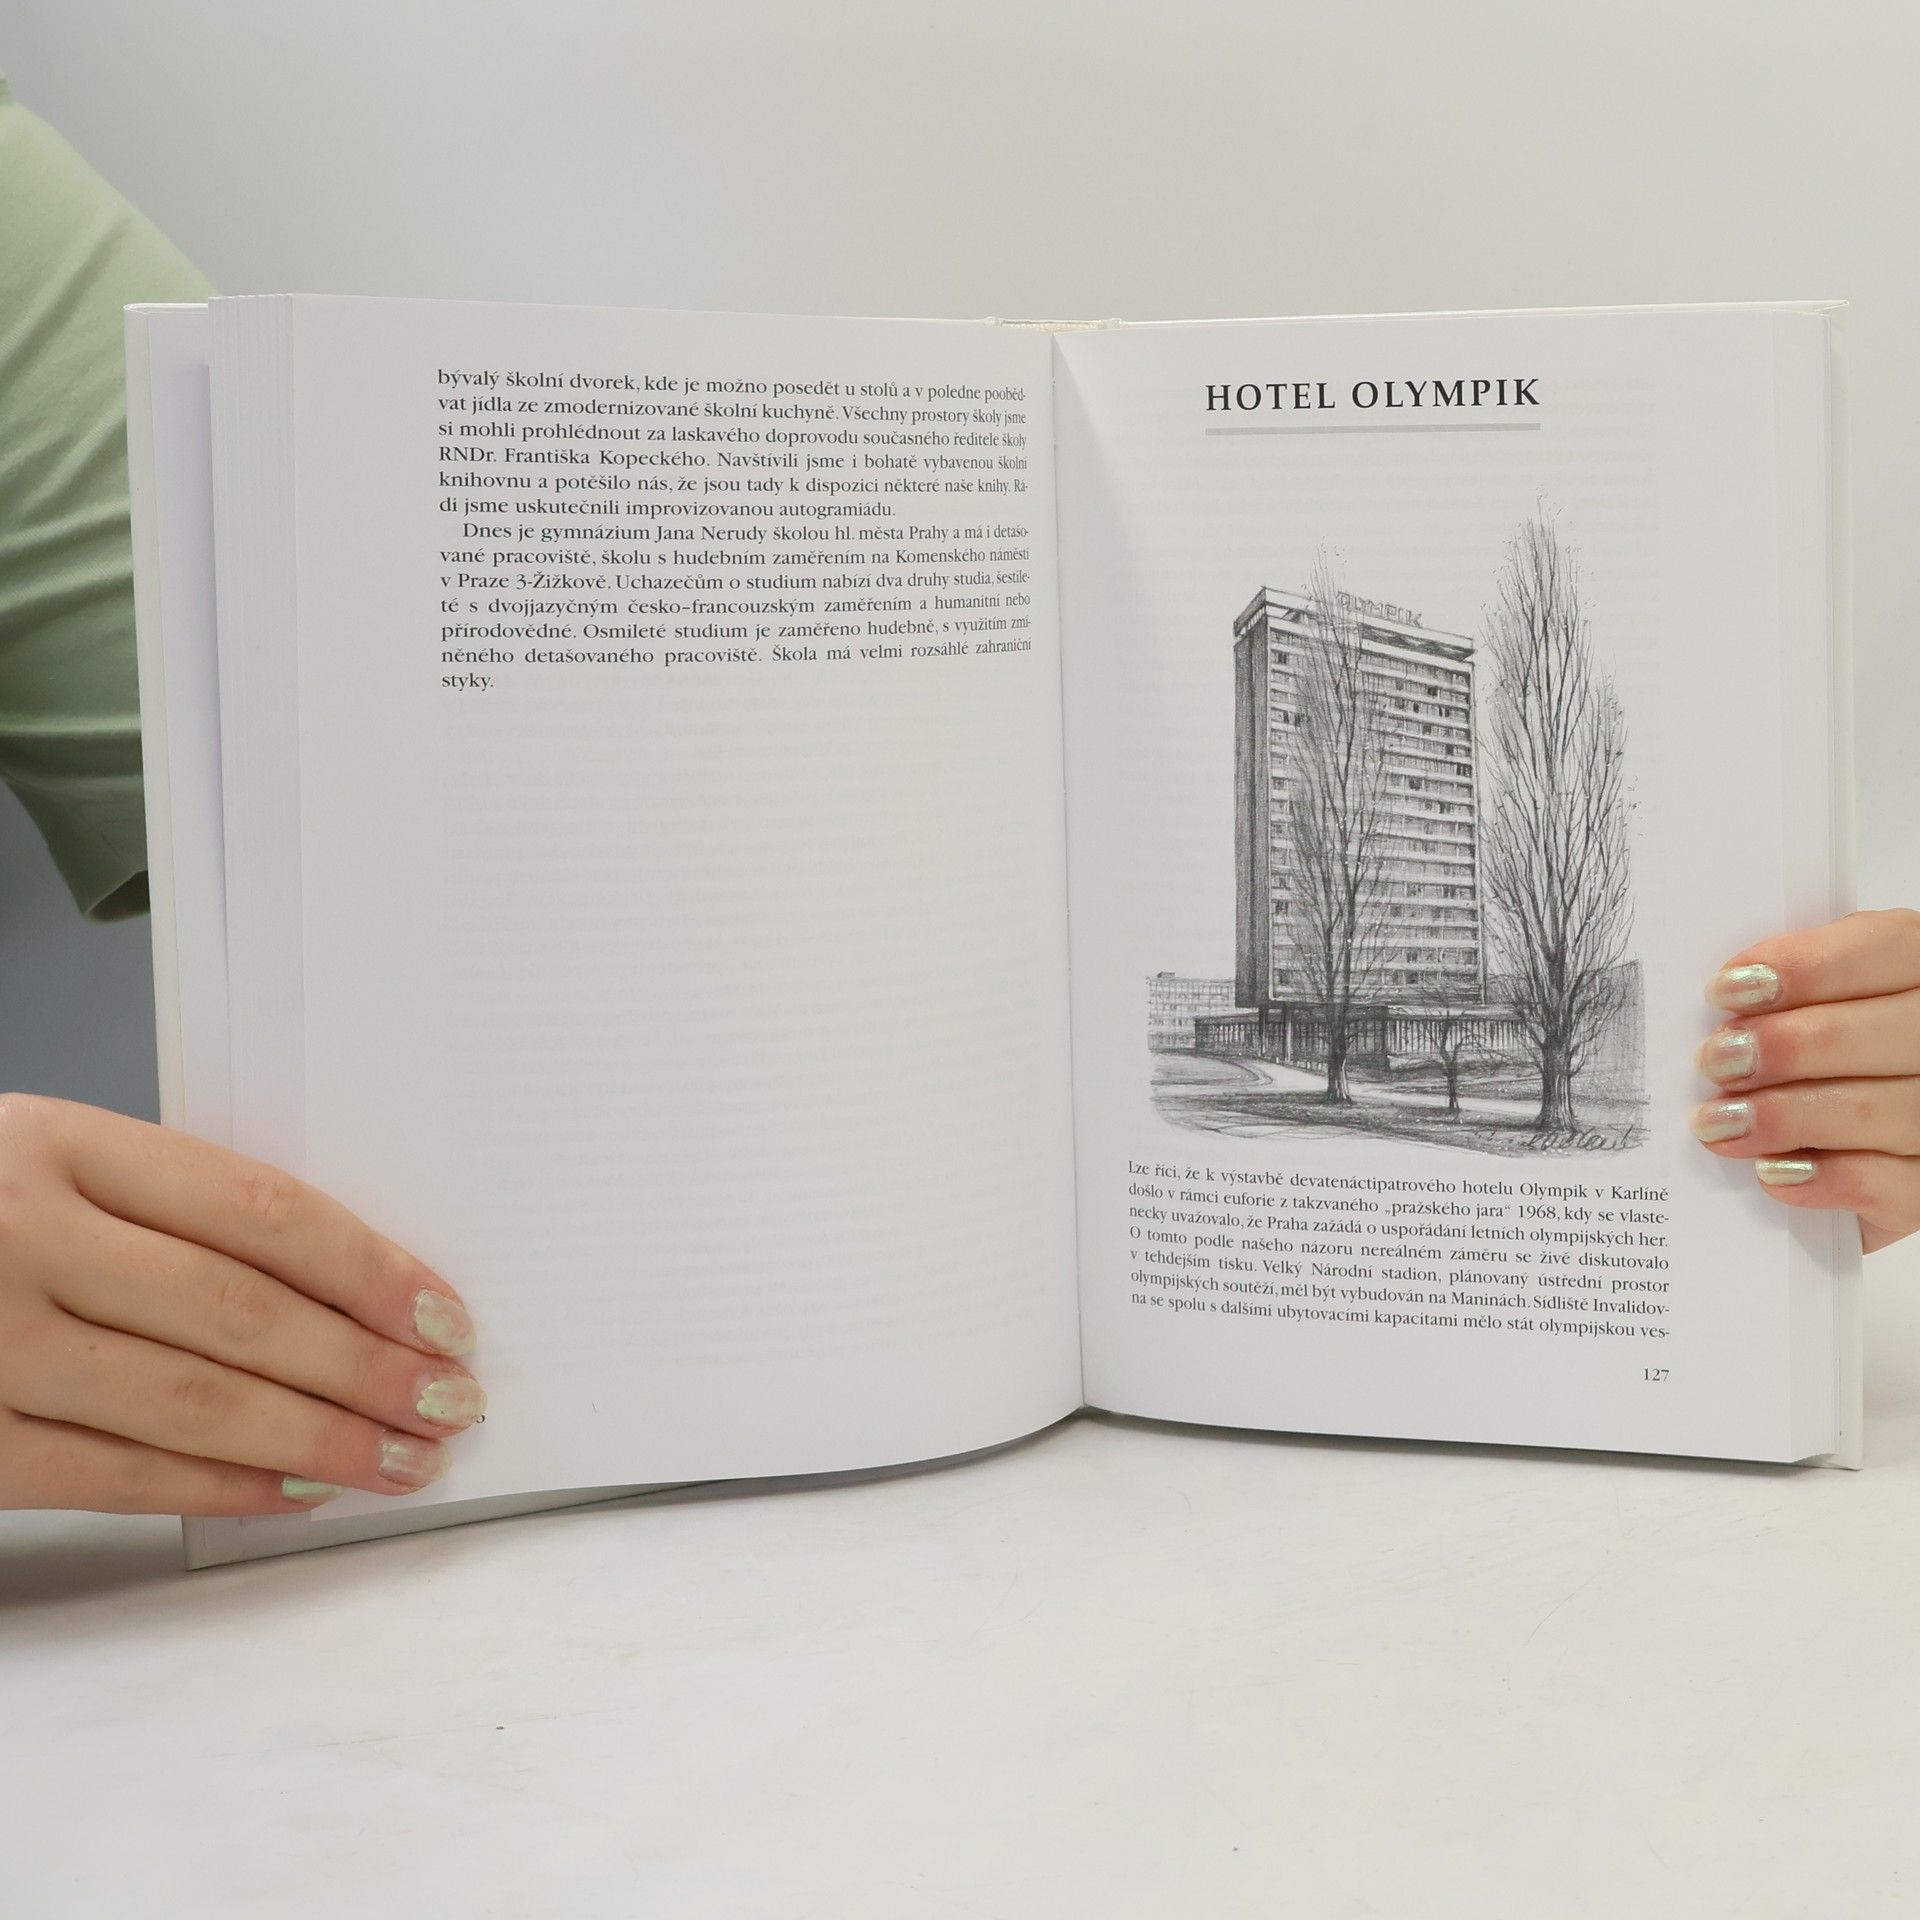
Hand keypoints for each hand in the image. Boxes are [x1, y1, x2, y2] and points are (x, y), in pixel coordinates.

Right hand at [0, 1095, 482, 1514]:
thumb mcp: (43, 1161)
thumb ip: (164, 1205)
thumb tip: (343, 1282)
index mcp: (57, 1145)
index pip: (257, 1209)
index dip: (368, 1267)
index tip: (445, 1313)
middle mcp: (20, 1238)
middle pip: (238, 1312)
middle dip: (365, 1367)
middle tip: (450, 1401)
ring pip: (187, 1402)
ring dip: (317, 1440)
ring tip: (402, 1459)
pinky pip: (107, 1476)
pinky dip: (216, 1490)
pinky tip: (295, 1493)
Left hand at [1691, 908, 1919, 1251]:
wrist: (1869, 1130)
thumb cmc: (1832, 1046)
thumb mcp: (1825, 991)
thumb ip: (1793, 980)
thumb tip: (1726, 993)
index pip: (1881, 950)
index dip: (1801, 968)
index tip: (1724, 989)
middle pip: (1867, 1035)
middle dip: (1779, 1047)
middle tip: (1714, 1060)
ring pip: (1873, 1111)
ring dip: (1781, 1116)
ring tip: (1717, 1122)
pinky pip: (1882, 1185)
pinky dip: (1820, 1178)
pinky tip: (1770, 1171)